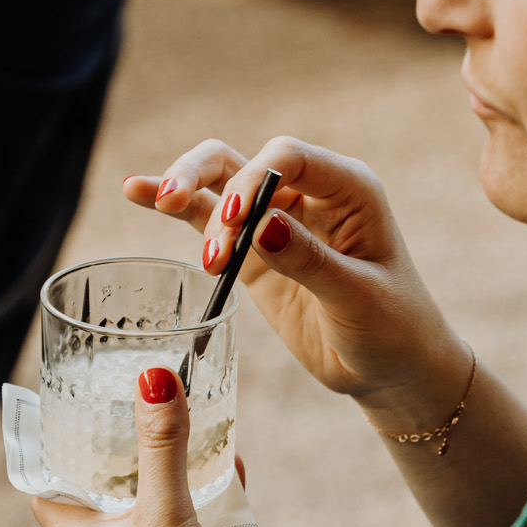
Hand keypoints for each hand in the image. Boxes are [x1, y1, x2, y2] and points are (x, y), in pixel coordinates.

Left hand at [32, 366, 272, 526]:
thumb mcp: (161, 516)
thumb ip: (163, 446)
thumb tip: (154, 376)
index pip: (51, 476)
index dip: (56, 435)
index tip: (71, 392)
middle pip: (113, 479)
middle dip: (129, 437)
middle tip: (141, 386)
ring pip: (164, 497)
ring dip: (180, 461)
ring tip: (193, 409)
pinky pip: (207, 519)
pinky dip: (221, 493)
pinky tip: (236, 460)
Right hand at [122, 137, 470, 415]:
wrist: (390, 370)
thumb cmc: (391, 328)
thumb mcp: (358, 298)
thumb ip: (310, 260)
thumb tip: (263, 225)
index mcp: (348, 188)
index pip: (289, 156)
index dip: (252, 177)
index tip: (232, 221)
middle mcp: (308, 193)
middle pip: (243, 159)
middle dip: (206, 175)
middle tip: (175, 204)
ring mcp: (276, 220)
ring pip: (220, 182)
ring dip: (186, 187)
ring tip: (160, 203)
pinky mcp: (253, 251)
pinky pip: (207, 220)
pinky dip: (175, 206)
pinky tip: (136, 190)